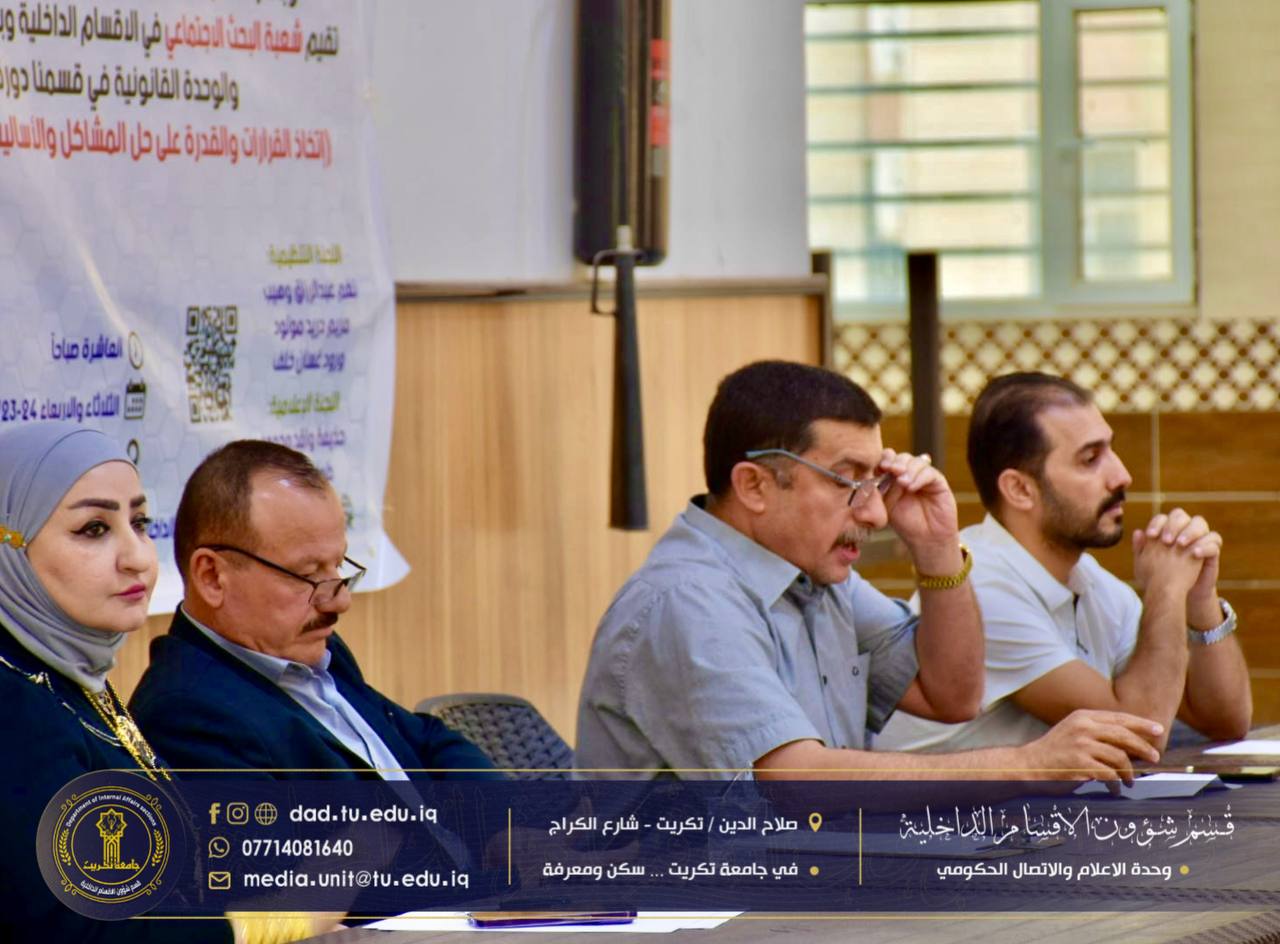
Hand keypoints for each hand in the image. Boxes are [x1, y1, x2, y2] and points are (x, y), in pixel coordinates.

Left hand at [877, 449, 959, 571]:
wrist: (926, 539)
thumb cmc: (905, 524)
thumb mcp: (886, 506)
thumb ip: (878, 491)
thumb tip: (867, 478)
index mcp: (894, 477)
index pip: (888, 459)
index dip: (884, 459)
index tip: (880, 467)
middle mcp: (909, 474)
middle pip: (902, 457)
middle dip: (895, 462)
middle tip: (891, 470)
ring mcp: (924, 477)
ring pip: (916, 461)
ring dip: (907, 470)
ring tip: (902, 483)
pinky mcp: (938, 482)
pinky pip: (929, 473)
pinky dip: (919, 477)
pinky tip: (912, 487)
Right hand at [1019, 709, 1162, 786]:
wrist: (1029, 764)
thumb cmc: (1054, 750)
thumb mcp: (1073, 730)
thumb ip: (1097, 730)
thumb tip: (1130, 741)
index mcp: (1083, 716)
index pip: (1119, 717)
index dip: (1141, 724)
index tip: (1158, 730)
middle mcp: (1083, 727)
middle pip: (1124, 735)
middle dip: (1143, 747)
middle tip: (1154, 757)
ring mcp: (1081, 744)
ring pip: (1119, 756)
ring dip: (1129, 772)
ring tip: (1129, 780)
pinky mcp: (1079, 763)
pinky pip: (1108, 773)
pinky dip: (1115, 783)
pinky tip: (1115, 788)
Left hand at [1136, 508, 1223, 618]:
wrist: (1174, 595)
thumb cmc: (1159, 577)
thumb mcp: (1145, 564)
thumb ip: (1141, 548)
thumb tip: (1138, 532)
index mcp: (1166, 531)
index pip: (1162, 518)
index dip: (1156, 523)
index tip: (1150, 535)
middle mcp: (1182, 531)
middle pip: (1181, 516)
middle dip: (1173, 525)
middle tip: (1166, 540)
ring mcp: (1198, 539)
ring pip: (1200, 523)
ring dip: (1190, 531)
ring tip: (1180, 544)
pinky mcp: (1212, 551)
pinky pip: (1214, 541)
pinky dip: (1205, 545)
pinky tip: (1195, 554)